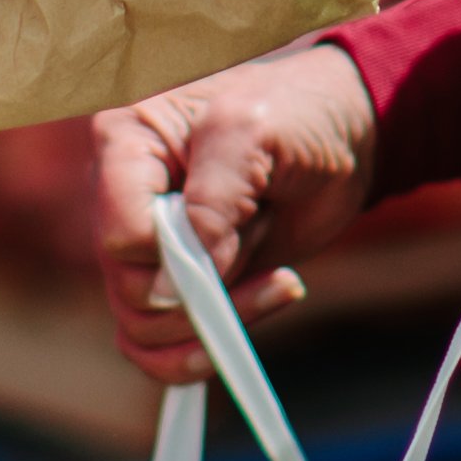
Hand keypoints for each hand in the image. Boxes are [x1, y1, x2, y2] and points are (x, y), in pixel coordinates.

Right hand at [93, 41, 383, 386]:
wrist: (340, 134)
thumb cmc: (295, 111)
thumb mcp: (254, 133)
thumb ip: (214, 200)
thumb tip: (176, 285)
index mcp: (127, 144)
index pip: (121, 231)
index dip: (170, 257)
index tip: (227, 247)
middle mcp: (124, 199)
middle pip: (130, 287)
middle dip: (201, 294)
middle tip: (270, 272)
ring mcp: (151, 248)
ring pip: (142, 326)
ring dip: (215, 324)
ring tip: (279, 286)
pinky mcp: (179, 283)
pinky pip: (158, 346)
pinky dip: (206, 348)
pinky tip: (266, 303)